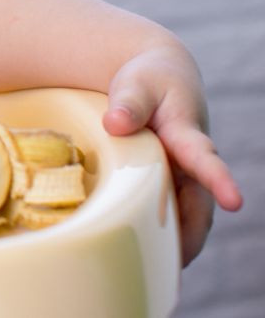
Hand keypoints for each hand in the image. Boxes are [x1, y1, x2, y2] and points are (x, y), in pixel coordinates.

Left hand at [103, 42, 243, 265]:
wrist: (159, 79)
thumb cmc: (147, 82)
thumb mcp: (137, 84)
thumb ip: (128, 103)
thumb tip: (116, 124)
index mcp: (187, 136)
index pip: (204, 160)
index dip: (219, 180)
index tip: (236, 201)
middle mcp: (192, 164)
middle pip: (199, 207)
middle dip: (191, 237)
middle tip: (173, 266)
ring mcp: (186, 178)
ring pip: (189, 219)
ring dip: (178, 245)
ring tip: (160, 274)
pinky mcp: (173, 187)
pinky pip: (174, 217)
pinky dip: (166, 238)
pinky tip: (150, 259)